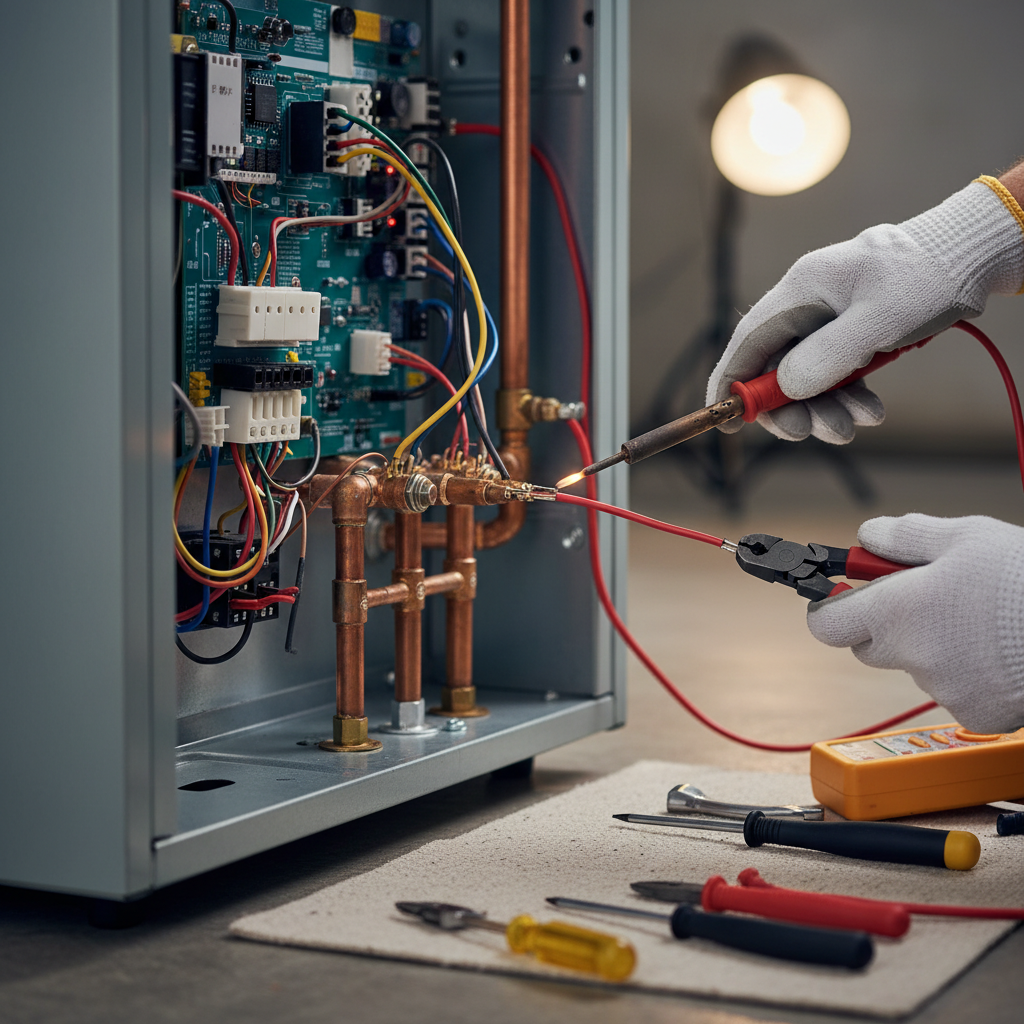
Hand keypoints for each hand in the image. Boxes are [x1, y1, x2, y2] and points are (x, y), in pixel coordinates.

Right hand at [706, 181, 1023, 442]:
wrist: (971, 254)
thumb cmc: (927, 276)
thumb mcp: (878, 319)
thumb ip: (828, 355)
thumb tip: (787, 387)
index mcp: (802, 290)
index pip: (748, 340)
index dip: (730, 381)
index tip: (723, 418)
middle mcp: (808, 305)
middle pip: (775, 367)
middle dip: (790, 406)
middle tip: (810, 433)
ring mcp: (830, 320)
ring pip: (807, 377)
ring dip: (825, 408)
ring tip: (857, 424)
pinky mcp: (852, 333)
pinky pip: (836, 374)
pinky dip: (848, 398)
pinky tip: (870, 411)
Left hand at [808, 514, 1023, 733]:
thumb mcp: (965, 537)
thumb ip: (906, 537)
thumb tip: (869, 536)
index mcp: (896, 612)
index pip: (827, 624)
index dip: (832, 608)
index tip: (844, 597)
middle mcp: (911, 656)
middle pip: (870, 646)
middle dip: (887, 625)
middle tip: (927, 600)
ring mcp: (942, 689)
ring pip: (918, 667)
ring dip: (934, 647)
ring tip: (981, 622)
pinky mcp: (974, 714)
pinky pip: (955, 691)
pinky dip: (969, 674)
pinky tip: (998, 652)